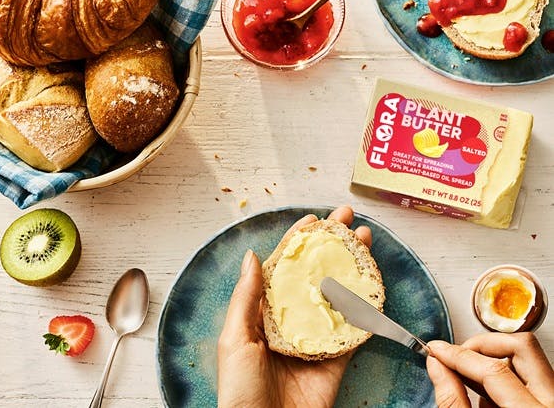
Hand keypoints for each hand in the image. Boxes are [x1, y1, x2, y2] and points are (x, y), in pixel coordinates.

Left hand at [217, 206, 371, 407]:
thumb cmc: (240, 389)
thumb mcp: (235, 338)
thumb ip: (247, 297)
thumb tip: (253, 255)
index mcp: (265, 313)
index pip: (284, 268)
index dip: (298, 242)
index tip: (314, 220)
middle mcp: (292, 320)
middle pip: (316, 275)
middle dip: (332, 246)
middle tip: (348, 220)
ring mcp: (316, 338)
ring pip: (338, 295)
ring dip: (353, 267)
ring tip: (365, 241)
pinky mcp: (336, 360)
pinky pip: (354, 330)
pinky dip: (365, 307)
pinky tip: (373, 282)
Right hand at [426, 333, 553, 407]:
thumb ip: (453, 400)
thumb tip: (438, 366)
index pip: (494, 370)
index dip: (458, 356)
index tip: (437, 350)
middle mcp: (553, 402)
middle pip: (520, 346)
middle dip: (482, 345)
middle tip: (459, 355)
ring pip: (526, 357)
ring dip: (492, 362)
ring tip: (471, 383)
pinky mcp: (550, 398)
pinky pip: (529, 374)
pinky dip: (503, 379)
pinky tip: (489, 399)